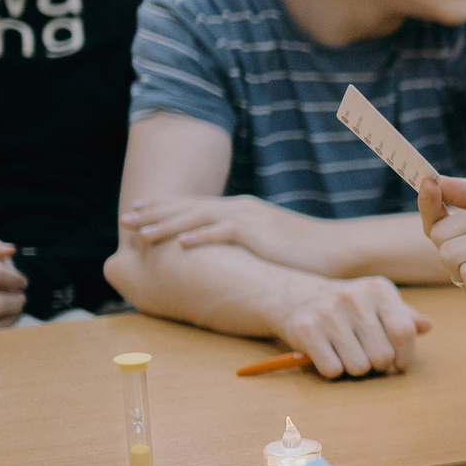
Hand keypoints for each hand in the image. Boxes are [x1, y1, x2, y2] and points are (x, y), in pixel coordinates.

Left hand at [121, 194, 326, 271]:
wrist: (340, 248)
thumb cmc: (307, 253)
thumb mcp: (269, 243)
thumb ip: (246, 244)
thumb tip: (226, 259)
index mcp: (242, 210)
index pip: (195, 205)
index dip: (164, 207)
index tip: (138, 210)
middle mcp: (241, 209)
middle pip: (189, 207)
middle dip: (155, 212)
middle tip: (126, 218)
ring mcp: (250, 219)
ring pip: (199, 218)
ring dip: (167, 225)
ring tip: (141, 233)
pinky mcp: (261, 234)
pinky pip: (224, 233)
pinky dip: (200, 236)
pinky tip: (179, 243)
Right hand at [275, 274, 430, 377]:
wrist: (296, 297)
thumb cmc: (348, 307)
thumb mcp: (378, 304)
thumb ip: (404, 316)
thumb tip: (426, 326)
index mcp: (379, 289)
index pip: (404, 332)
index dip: (405, 356)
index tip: (399, 364)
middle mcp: (354, 297)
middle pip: (382, 355)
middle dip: (379, 365)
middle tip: (368, 356)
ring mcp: (328, 312)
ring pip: (359, 367)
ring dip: (355, 369)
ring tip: (348, 354)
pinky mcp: (306, 329)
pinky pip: (333, 370)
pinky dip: (333, 370)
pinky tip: (328, 355)